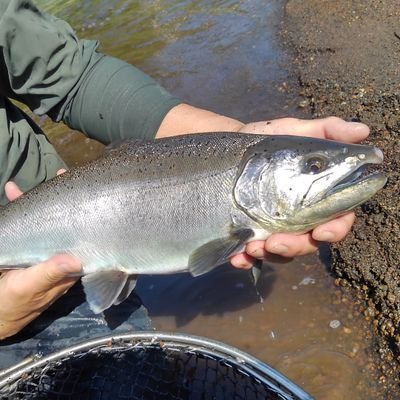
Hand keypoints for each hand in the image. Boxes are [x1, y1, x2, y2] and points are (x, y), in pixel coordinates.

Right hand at [1, 169, 80, 339]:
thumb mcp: (28, 289)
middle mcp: (57, 253)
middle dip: (60, 199)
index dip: (84, 213)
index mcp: (67, 263)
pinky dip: (15, 209)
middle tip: (61, 176)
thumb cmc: (13, 304)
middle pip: (64, 221)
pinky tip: (8, 193)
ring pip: (41, 220)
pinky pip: (22, 225)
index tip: (83, 191)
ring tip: (18, 186)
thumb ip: (49, 274)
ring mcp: (39, 249)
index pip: (81, 234)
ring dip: (32, 201)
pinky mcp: (23, 249)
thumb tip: (75, 258)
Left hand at [230, 116, 369, 268]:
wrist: (230, 151)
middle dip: (295, 247)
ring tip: (253, 247)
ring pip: (281, 253)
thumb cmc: (268, 142)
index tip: (322, 232)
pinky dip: (246, 260)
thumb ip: (327, 131)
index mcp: (317, 198)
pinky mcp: (250, 233)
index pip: (336, 220)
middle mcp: (298, 218)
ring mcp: (274, 229)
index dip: (334, 230)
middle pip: (307, 243)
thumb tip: (362, 130)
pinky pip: (251, 254)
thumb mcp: (294, 131)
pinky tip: (237, 257)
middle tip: (275, 243)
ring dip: (270, 256)